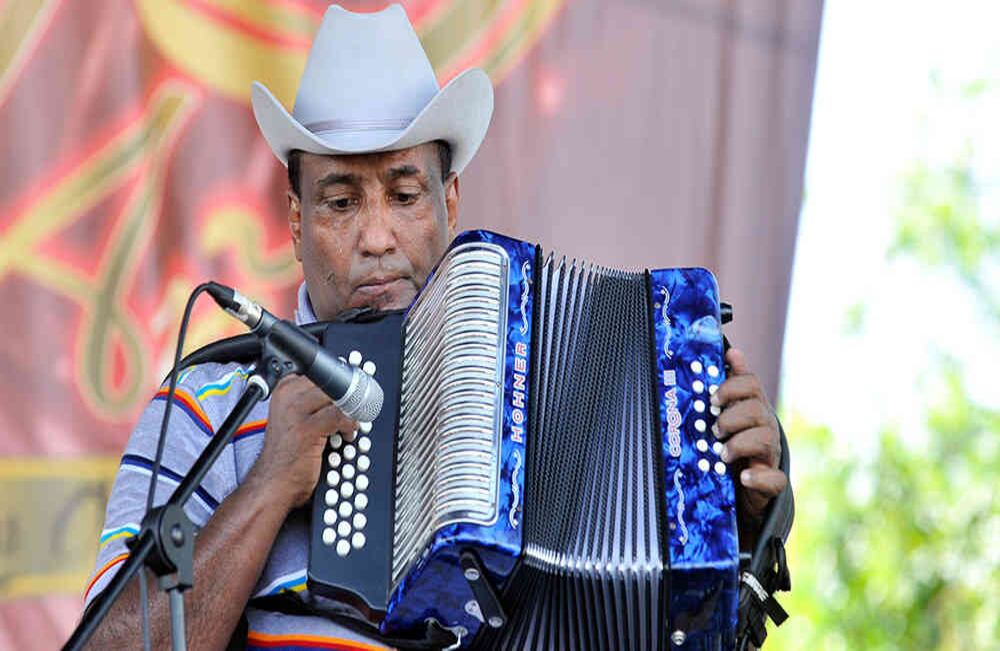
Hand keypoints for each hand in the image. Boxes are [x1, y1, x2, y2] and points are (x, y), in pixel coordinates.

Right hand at [247, 375, 356, 507]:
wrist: (272, 481)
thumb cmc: (287, 452)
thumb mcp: (295, 418)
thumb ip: (313, 401)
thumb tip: (343, 390)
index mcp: (285, 389)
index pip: (322, 372)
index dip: (342, 381)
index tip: (355, 389)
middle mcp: (288, 396)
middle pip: (331, 381)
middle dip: (350, 395)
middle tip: (359, 407)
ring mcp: (295, 411)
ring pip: (337, 396)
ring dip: (352, 410)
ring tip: (353, 422)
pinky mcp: (306, 429)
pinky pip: (338, 416)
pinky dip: (349, 424)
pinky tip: (347, 434)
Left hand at [712, 347, 786, 529]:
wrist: (743, 488)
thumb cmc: (734, 444)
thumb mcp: (729, 414)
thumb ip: (731, 386)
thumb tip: (733, 351)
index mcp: (754, 409)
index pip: (751, 385)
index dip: (731, 387)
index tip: (712, 398)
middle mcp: (765, 428)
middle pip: (757, 410)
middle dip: (732, 417)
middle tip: (714, 429)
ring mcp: (770, 455)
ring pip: (766, 439)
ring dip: (739, 444)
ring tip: (722, 454)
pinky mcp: (772, 481)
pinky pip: (773, 479)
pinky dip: (758, 477)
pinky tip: (743, 476)